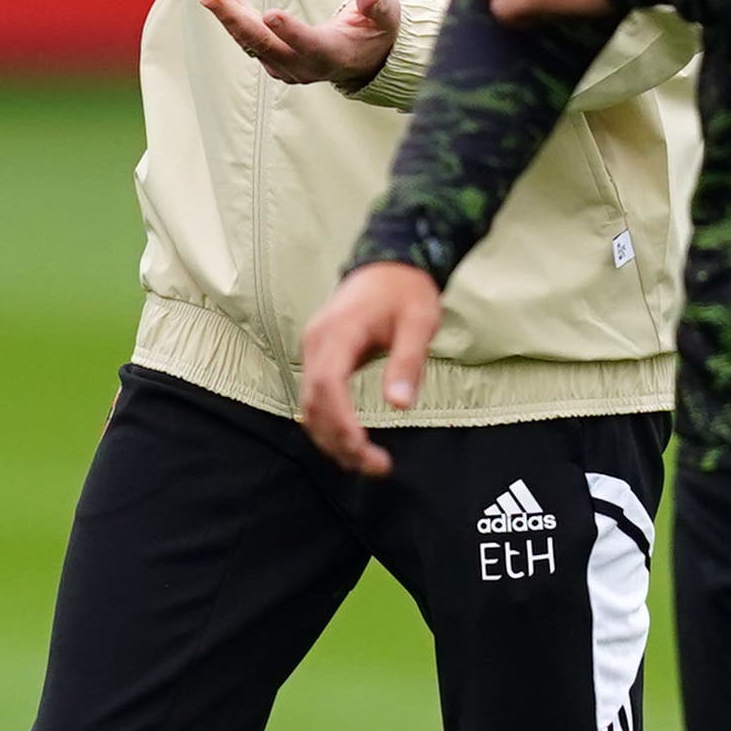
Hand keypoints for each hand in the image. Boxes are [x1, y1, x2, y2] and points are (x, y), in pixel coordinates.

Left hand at [193, 0, 398, 89]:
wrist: (361, 60)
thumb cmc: (376, 33)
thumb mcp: (386, 18)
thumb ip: (378, 6)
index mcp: (331, 56)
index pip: (309, 46)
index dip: (291, 32)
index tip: (270, 14)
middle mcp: (301, 66)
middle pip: (263, 43)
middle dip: (234, 18)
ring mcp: (282, 63)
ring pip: (248, 37)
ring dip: (224, 10)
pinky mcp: (270, 54)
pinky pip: (245, 31)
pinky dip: (230, 8)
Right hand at [298, 263, 444, 478]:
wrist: (388, 263)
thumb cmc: (407, 292)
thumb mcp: (420, 322)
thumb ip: (408, 362)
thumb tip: (400, 406)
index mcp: (339, 331)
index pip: (327, 382)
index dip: (340, 419)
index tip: (362, 447)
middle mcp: (316, 341)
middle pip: (314, 401)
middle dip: (339, 440)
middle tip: (377, 467)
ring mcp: (314, 349)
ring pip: (310, 405)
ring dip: (332, 439)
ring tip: (368, 463)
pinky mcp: (319, 356)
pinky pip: (315, 397)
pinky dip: (329, 425)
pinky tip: (353, 443)